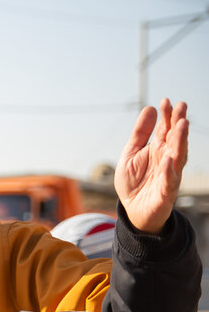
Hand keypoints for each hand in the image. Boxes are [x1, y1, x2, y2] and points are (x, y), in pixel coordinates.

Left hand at [114, 98, 188, 232]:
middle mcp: (167, 160)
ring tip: (181, 125)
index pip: (165, 130)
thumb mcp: (130, 154)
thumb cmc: (134, 182)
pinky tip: (168, 159)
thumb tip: (150, 108)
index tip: (166, 101)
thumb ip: (140, 134)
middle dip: (178, 123)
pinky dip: (169, 171)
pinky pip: (169, 181)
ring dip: (180, 141)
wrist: (133, 210)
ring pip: (178, 156)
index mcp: (158, 149)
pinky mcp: (166, 192)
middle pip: (175, 139)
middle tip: (181, 107)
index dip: (167, 116)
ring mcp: (169, 175)